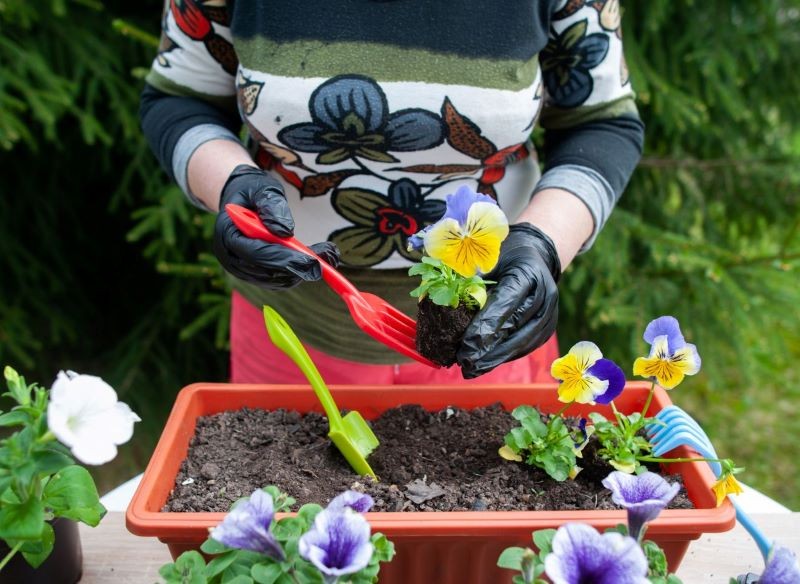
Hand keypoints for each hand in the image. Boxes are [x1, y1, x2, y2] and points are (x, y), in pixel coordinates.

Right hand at [213, 165, 339, 288]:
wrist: (241, 200)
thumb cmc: (252, 191)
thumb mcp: (262, 189)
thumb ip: (271, 206)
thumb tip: (285, 231)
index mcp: (227, 235)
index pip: (256, 253)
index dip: (284, 259)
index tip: (310, 260)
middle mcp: (232, 258)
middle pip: (267, 272)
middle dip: (298, 267)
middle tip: (327, 260)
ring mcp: (243, 269)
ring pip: (276, 279)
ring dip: (304, 269)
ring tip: (329, 254)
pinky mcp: (256, 274)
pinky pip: (280, 279)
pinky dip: (300, 270)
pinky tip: (320, 257)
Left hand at [457, 223, 560, 377]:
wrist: (535, 257)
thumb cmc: (504, 257)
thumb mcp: (487, 260)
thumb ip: (471, 281)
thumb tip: (442, 302)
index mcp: (528, 274)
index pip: (504, 304)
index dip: (484, 326)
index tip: (465, 344)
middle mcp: (544, 295)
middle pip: (513, 327)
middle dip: (487, 348)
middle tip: (464, 362)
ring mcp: (549, 314)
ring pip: (521, 342)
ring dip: (495, 358)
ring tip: (472, 369)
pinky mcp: (548, 328)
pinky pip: (525, 346)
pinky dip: (504, 356)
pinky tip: (486, 363)